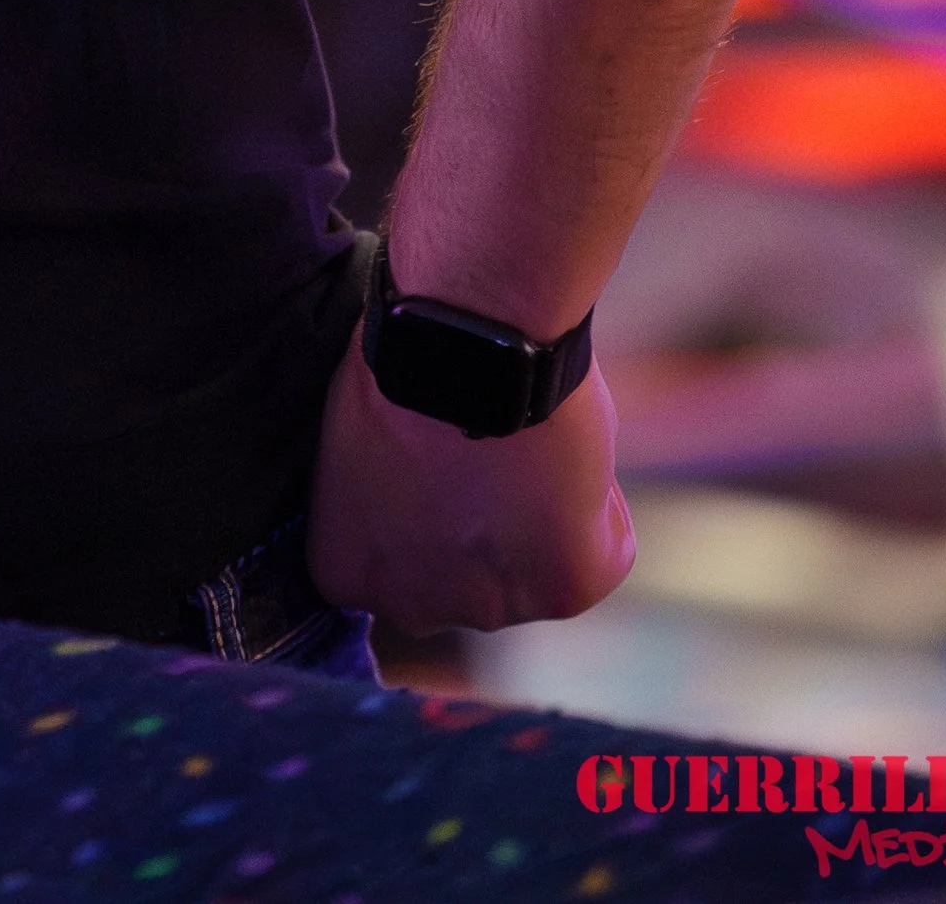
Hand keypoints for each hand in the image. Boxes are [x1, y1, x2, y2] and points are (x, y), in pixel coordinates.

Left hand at [305, 324, 634, 637]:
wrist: (467, 336)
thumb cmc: (403, 357)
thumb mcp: (357, 436)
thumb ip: (381, 489)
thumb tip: (420, 481)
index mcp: (345, 566)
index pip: (390, 558)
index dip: (422, 499)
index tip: (434, 454)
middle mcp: (410, 607)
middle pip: (459, 577)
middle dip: (474, 528)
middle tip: (487, 453)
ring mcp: (489, 608)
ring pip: (531, 570)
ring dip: (537, 520)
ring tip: (527, 443)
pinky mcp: (562, 591)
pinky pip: (601, 551)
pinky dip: (599, 504)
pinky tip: (568, 450)